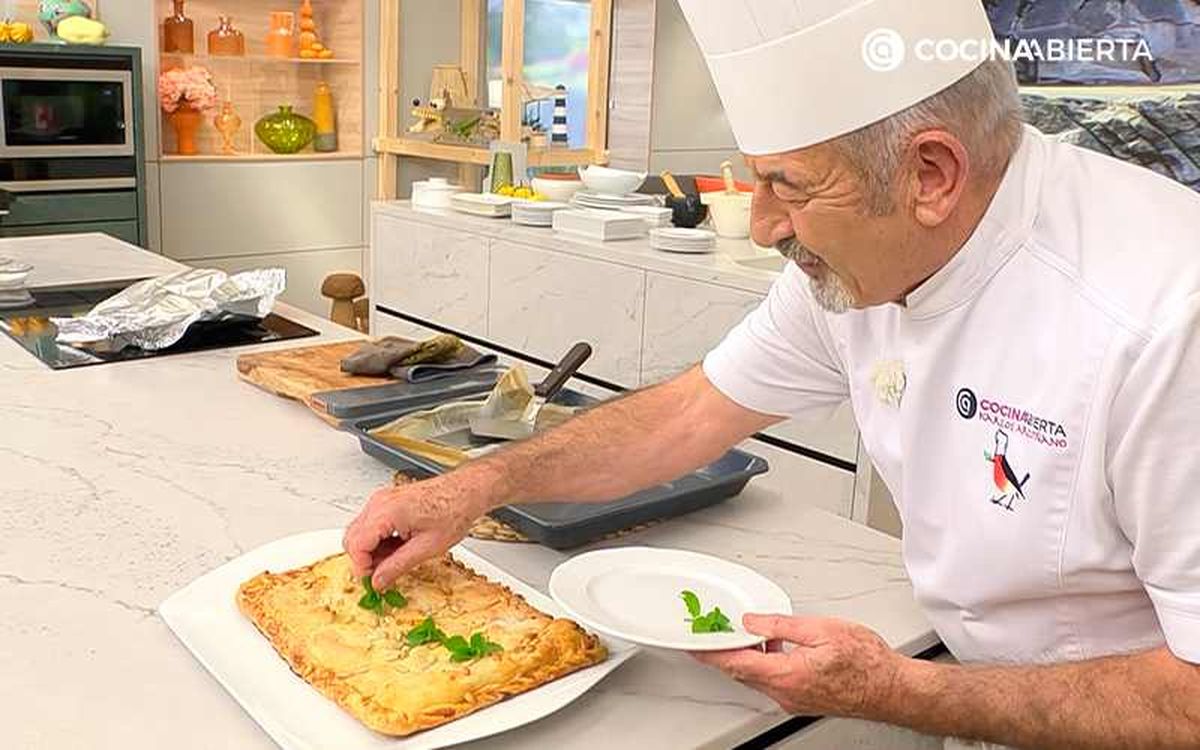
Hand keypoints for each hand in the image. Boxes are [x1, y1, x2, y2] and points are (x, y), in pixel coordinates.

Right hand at [342, 473, 495, 588]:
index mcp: (387, 511)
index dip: (361, 567)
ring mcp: (382, 500)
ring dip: (372, 551)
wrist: (466, 491)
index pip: (356, 545)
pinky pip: (371, 525)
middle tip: (383, 574)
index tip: (373, 581)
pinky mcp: (388, 502)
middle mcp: (380, 502)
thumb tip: (378, 581)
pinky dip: (378, 541)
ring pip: (359, 532)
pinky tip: (398, 548)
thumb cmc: (454, 511)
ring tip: (395, 560)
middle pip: (352, 538)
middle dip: (364, 560)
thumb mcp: (427, 547)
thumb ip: (397, 566)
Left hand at [693, 614, 901, 718]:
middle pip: (742, 673)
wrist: (892, 689)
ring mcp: (793, 699)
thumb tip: (753, 622)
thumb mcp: (821, 629)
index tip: (694, 643)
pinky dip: (765, 664)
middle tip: (715, 631)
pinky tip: (772, 648)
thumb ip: (780, 626)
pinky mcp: (802, 699)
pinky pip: (773, 681)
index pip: (735, 664)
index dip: (711, 652)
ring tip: (744, 634)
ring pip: (757, 678)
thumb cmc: (867, 663)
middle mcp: (785, 693)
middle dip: (725, 652)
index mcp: (786, 675)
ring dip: (747, 658)